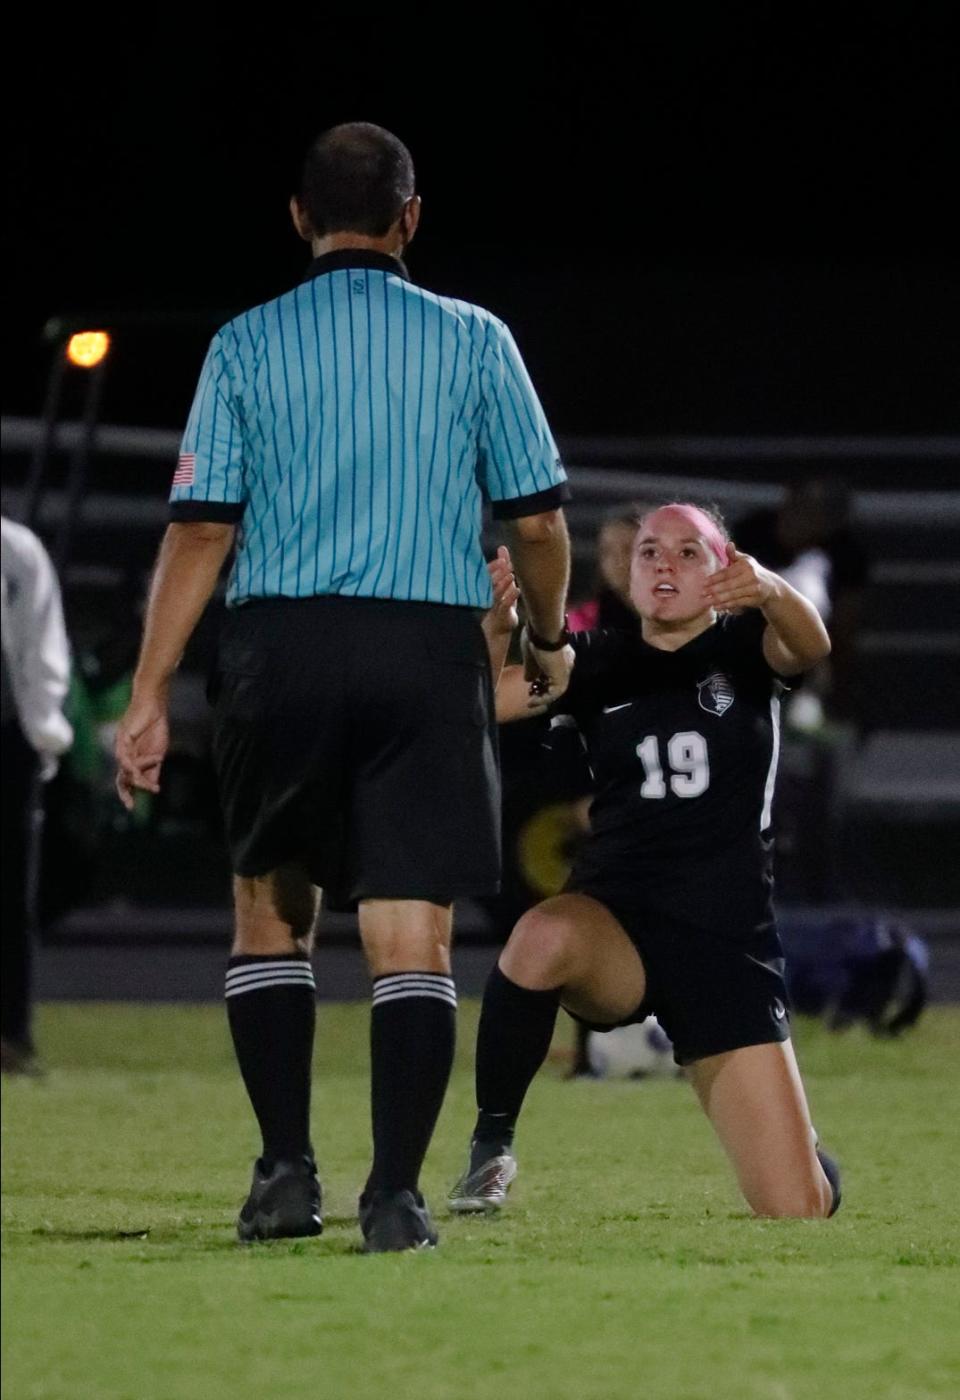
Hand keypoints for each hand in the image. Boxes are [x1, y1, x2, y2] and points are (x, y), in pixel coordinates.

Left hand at [115, 690, 169, 810]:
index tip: (132, 806)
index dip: (129, 792)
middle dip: (125, 792)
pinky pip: (125, 757)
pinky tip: (138, 772)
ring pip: (125, 771)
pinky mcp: (123, 739)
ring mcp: (121, 747)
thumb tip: (153, 786)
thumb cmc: (156, 726)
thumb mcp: (158, 753)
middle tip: (130, 805)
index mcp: (131, 759)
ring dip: (139, 780)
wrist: (154, 705)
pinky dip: (132, 766)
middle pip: (121, 778)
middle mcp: (123, 755)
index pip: (126, 779)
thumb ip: (153, 769)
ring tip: (152, 787)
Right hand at [485, 545, 519, 635]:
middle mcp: (489, 595)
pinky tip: (517, 590)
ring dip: (503, 584)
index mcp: (488, 586)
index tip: (502, 558)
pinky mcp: (502, 615)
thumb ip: (502, 566)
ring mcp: (495, 605)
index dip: (493, 567)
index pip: (487, 574)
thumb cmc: (501, 602)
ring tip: (511, 576)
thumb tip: (502, 547)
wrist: (498, 628)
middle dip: (498, 573)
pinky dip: (510, 598)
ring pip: (497, 593)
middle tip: (505, 563)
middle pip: (491, 582)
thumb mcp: (503, 583)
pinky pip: (505, 606)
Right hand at [520, 628, 574, 699]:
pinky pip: (554, 693)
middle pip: (555, 680)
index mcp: (561, 655)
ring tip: (531, 702)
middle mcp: (566, 663)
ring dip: (543, 696)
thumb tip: (528, 680)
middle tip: (531, 695)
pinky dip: (543, 699)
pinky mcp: (561, 679)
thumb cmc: (536, 639)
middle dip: (542, 689)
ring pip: (555, 689)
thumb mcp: (530, 657)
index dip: (542, 678)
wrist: (545, 631)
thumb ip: (530, 670)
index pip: (552, 670)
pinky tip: (533, 701)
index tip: (532, 683)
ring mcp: (565, 671)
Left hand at [702, 542, 775, 610]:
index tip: (704, 583)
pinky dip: (726, 605)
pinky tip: (717, 607)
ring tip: (706, 601)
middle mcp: (751, 576)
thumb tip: (728, 544)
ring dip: (718, 599)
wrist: (771, 586)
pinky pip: (738, 603)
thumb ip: (734, 554)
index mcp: (746, 565)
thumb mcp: (745, 561)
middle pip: (728, 584)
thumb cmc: (753, 572)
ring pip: (732, 595)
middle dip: (714, 589)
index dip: (714, 578)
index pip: (727, 572)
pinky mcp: (755, 599)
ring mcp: (754, 588)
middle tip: (702, 593)